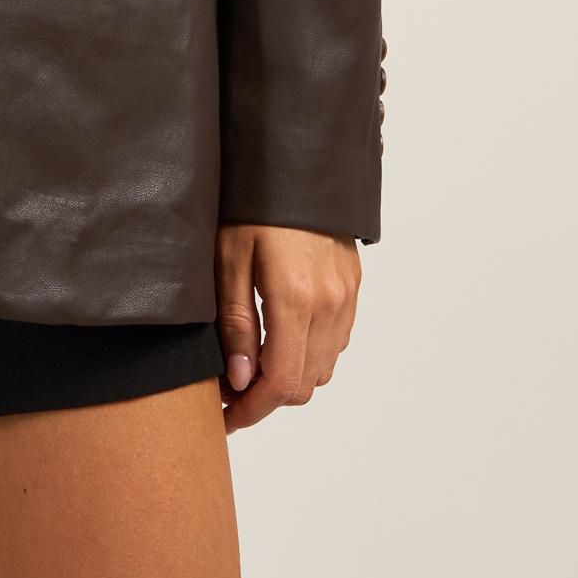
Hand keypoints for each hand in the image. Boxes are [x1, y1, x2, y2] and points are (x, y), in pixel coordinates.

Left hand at [214, 222, 359, 433]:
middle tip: (229, 393)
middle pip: (304, 384)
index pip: (281, 383)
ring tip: (250, 366)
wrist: (296, 160)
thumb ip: (236, 324)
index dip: (251, 410)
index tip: (225, 416)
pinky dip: (309, 353)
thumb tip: (241, 381)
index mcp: (294, 300)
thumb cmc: (253, 203)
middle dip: (266, 399)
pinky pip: (335, 341)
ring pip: (323, 367)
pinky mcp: (352, 286)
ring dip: (289, 377)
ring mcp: (346, 296)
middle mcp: (329, 305)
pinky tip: (279, 338)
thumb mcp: (228, 258)